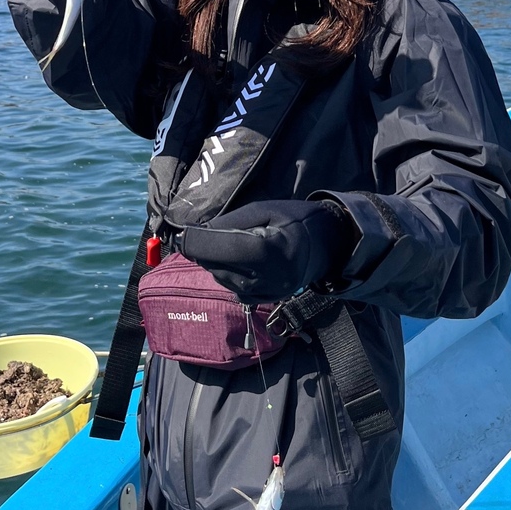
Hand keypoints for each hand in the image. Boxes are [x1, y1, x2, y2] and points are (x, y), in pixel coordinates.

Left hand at [179, 200, 355, 302]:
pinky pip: (234, 290)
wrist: (328, 244)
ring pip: (222, 279)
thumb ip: (231, 222)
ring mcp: (269, 292)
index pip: (221, 249)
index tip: (182, 235)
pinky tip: (238, 262)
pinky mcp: (268, 300)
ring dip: (216, 263)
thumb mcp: (264, 209)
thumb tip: (198, 233)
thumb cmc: (296, 219)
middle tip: (204, 235)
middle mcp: (269, 276)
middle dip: (205, 251)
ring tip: (228, 245)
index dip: (196, 242)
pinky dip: (228, 275)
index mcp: (270, 249)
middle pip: (217, 266)